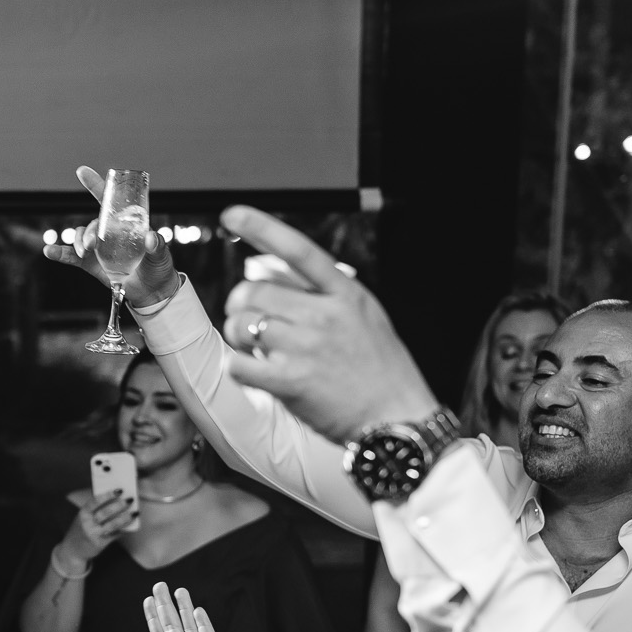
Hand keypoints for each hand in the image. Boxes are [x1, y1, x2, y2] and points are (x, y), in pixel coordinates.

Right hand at [41, 166, 179, 307]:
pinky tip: (49, 251)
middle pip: (94, 223)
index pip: (109, 201)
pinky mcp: (91, 264)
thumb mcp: (161, 255)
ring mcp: (99, 248)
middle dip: (89, 231)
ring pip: (81, 237)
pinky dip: (59, 253)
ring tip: (83, 252)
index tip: (81, 171)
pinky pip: (72, 256)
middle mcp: (110, 233)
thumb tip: (151, 238)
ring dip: (78, 242)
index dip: (96, 185)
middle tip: (91, 245)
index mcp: (125, 224)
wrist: (152, 293)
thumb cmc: (158, 268)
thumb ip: (157, 246)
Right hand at [58, 488, 137, 566]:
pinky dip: (123, 529)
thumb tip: (116, 499)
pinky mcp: (100, 543)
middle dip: (119, 506)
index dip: (107, 495)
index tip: (119, 490)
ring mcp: (93, 534)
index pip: (95, 501)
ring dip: (125, 518)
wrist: (73, 550)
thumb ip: (95, 510)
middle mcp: (87, 523)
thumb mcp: (83, 518)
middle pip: (105, 512)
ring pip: (112, 525)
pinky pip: (115, 534)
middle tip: (130, 500)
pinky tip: (130, 524)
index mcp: (82, 513)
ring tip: (134, 513)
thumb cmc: (81, 530)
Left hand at [214, 205, 439, 442]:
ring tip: (257, 349)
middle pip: (254, 291)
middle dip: (240, 305)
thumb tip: (265, 265)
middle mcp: (325, 315)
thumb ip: (319, 289)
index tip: (233, 214)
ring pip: (242, 325)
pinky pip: (241, 364)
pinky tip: (256, 371)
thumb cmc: (379, 367)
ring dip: (238, 336)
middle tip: (248, 320)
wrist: (398, 417)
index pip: (298, 249)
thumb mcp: (363, 314)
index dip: (262, 227)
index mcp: (345, 294)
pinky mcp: (293, 381)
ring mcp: (308, 348)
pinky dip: (240, 367)